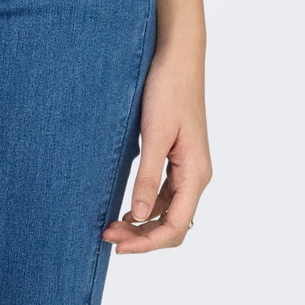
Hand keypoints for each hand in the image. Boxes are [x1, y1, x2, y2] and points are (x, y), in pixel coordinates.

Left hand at [102, 41, 210, 252]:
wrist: (178, 58)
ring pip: (169, 211)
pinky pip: (166, 194)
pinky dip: (148, 207)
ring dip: (144, 224)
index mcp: (196, 173)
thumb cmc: (168, 90)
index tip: (118, 246)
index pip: (176, 226)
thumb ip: (148, 177)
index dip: (148, 243)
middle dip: (143, 237)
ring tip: (112, 225)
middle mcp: (197, 175)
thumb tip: (140, 217)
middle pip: (174, 224)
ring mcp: (189, 167)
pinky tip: (128, 208)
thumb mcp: (154, 135)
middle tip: (108, 236)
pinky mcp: (179, 157)